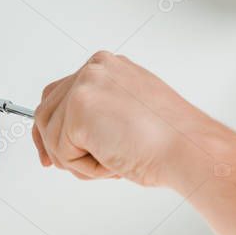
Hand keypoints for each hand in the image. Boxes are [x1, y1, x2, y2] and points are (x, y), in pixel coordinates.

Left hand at [32, 51, 220, 188]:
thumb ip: (99, 112)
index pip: (61, 93)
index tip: (53, 152)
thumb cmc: (170, 139)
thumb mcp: (128, 112)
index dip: (53, 128)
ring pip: (51, 134)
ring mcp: (85, 85)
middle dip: (56, 146)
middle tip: (77, 167)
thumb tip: (72, 133)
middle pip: (46, 112)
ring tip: (112, 161)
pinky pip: (61, 152)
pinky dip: (85, 168)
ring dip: (77, 160)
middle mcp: (95, 68)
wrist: (189, 148)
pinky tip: (112, 161)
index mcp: (107, 66)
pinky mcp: (79, 108)